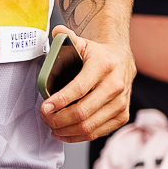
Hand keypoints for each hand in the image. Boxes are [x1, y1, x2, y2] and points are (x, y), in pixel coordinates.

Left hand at [40, 27, 131, 142]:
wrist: (121, 59)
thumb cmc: (97, 54)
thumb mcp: (82, 42)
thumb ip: (66, 37)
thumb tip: (57, 32)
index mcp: (103, 65)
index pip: (79, 88)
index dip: (60, 101)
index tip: (45, 107)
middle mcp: (115, 85)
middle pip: (82, 112)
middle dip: (58, 119)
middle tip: (45, 117)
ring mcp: (121, 102)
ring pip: (89, 126)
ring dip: (65, 130)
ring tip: (51, 126)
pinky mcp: (122, 115)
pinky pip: (97, 133)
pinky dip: (78, 136)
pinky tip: (65, 132)